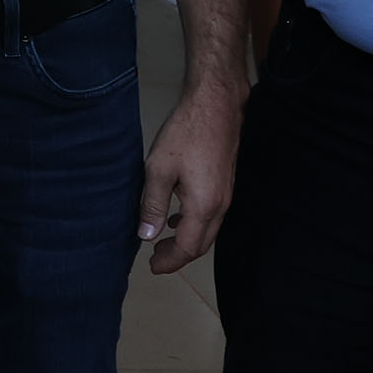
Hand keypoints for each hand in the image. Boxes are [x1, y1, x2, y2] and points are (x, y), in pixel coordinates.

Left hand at [138, 74, 242, 272]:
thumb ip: (153, 205)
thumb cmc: (186, 132)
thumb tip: (147, 236)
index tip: (152, 266)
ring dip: (187, 239)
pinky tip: (178, 216)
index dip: (170, 261)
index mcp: (203, 206)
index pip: (188, 248)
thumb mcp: (159, 169)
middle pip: (202, 244)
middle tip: (156, 258)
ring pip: (208, 230)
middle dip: (179, 255)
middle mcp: (220, 205)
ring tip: (162, 240)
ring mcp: (226, 194)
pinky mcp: (226, 182)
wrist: (216, 105)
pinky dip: (194, 223)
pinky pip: (212, 214)